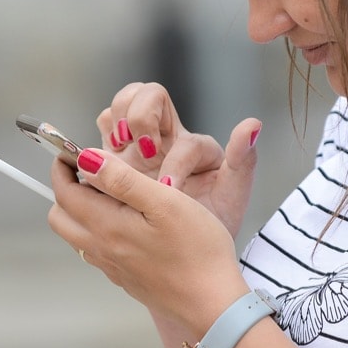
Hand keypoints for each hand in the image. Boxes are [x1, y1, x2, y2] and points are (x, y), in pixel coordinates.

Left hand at [47, 149, 250, 333]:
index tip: (70, 153)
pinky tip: (129, 223)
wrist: (213, 304)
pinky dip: (98, 230)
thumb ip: (122, 179)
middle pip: (61, 217)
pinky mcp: (125, 278)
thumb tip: (88, 159)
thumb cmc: (197, 252)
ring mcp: (112, 267)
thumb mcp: (165, 201)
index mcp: (106, 226)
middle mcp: (102, 249)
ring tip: (112, 195)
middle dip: (66, 190)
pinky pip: (96, 251)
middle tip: (91, 173)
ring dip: (81, 211)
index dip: (62, 168)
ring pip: (76, 234)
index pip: (64, 193)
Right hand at [96, 82, 261, 237]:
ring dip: (116, 122)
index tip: (171, 189)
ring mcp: (136, 147)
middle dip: (141, 116)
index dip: (176, 161)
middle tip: (140, 148)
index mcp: (194, 146)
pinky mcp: (114, 161)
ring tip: (117, 151)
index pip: (183, 139)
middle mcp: (165, 138)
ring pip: (119, 109)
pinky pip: (100, 135)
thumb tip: (252, 123)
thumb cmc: (213, 221)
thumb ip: (243, 160)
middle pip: (147, 94)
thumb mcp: (231, 195)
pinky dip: (96, 146)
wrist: (189, 253)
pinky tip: (98, 169)